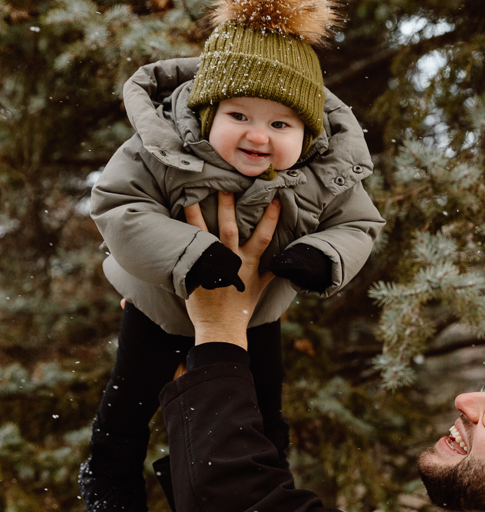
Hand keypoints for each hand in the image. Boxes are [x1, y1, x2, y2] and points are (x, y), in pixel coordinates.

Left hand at [184, 191, 279, 347]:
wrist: (221, 328)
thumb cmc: (241, 310)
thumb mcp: (259, 290)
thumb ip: (271, 273)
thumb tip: (284, 263)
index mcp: (249, 263)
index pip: (264, 235)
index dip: (271, 216)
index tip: (275, 197)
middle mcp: (231, 260)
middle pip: (230, 228)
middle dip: (229, 206)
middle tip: (226, 183)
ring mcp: (213, 264)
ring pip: (204, 233)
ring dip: (197, 213)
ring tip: (191, 193)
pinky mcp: (197, 270)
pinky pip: (189, 247)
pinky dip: (183, 233)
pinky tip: (174, 219)